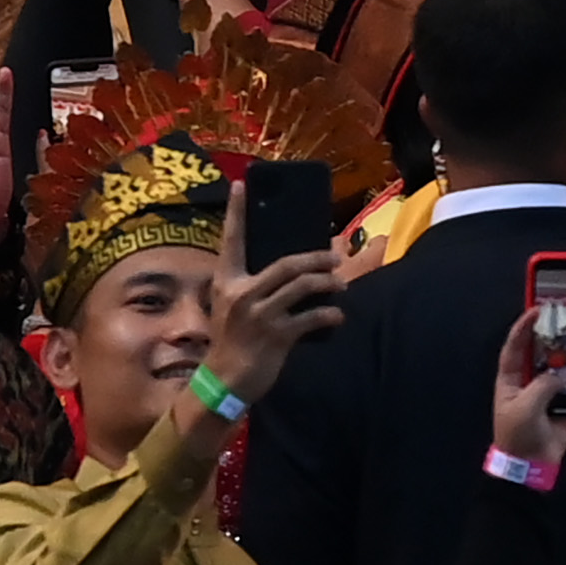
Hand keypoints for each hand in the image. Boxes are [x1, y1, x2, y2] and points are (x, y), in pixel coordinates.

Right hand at [202, 184, 346, 409]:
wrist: (225, 381)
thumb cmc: (233, 340)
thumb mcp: (233, 307)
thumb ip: (255, 286)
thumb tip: (289, 266)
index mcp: (226, 281)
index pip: (232, 240)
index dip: (236, 212)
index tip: (240, 184)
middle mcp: (240, 294)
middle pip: (287, 264)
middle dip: (317, 258)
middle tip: (335, 256)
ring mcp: (258, 315)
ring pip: (303, 286)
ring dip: (328, 283)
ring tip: (340, 285)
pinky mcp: (276, 336)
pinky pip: (312, 318)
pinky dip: (330, 315)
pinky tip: (336, 316)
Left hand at [492, 304, 565, 458]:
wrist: (531, 465)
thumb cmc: (518, 434)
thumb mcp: (525, 407)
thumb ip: (544, 386)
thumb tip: (565, 373)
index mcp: (512, 377)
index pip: (517, 346)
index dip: (525, 326)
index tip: (538, 308)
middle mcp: (532, 380)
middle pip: (551, 353)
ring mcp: (552, 392)